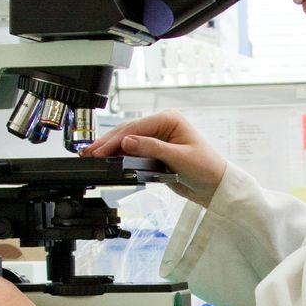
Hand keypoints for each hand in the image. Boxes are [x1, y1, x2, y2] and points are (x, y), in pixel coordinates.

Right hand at [81, 109, 225, 206]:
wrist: (216, 186)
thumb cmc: (207, 168)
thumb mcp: (179, 158)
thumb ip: (152, 149)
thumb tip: (127, 142)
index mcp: (169, 119)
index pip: (136, 127)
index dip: (116, 139)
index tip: (101, 150)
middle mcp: (162, 125)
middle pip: (128, 132)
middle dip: (108, 143)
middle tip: (89, 152)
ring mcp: (157, 138)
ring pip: (128, 141)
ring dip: (111, 148)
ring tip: (92, 156)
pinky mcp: (155, 152)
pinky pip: (133, 151)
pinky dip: (120, 156)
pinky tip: (107, 159)